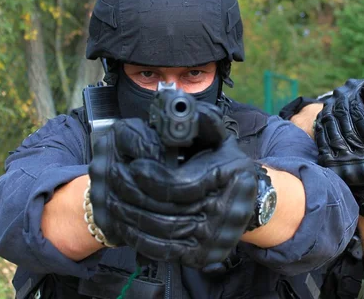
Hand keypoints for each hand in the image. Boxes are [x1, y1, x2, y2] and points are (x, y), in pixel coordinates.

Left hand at [102, 102, 257, 267]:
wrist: (250, 204)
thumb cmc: (226, 165)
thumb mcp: (220, 138)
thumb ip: (203, 121)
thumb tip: (183, 108)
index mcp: (226, 178)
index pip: (180, 185)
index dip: (152, 177)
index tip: (133, 165)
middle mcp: (224, 211)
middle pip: (167, 210)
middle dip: (133, 195)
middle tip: (113, 180)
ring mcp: (214, 237)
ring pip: (162, 230)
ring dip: (132, 216)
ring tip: (113, 200)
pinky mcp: (203, 255)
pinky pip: (165, 250)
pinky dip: (140, 238)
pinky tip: (125, 225)